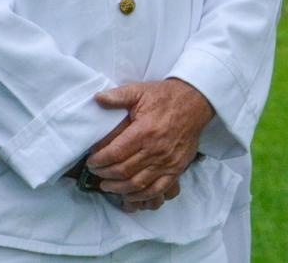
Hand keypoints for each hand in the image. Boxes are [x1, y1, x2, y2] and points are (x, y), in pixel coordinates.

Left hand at [87, 78, 213, 211]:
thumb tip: (97, 99)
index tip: (91, 161)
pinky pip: (157, 189)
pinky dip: (141, 196)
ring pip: (137, 183)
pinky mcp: (177, 168)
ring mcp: (168, 161)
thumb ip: (118, 96)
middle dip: (104, 174)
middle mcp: (156, 149)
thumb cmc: (166, 97)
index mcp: (145, 130)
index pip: (115, 153)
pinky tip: (129, 194)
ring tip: (107, 185)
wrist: (196, 101)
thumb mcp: (140, 90)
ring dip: (118, 188)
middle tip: (96, 172)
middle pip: (123, 170)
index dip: (99, 161)